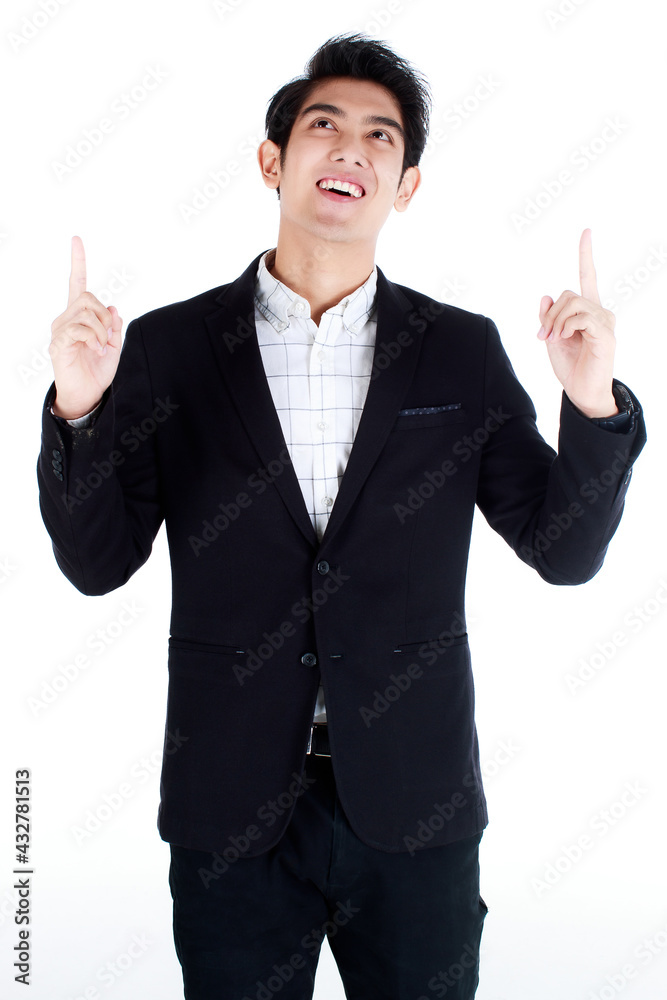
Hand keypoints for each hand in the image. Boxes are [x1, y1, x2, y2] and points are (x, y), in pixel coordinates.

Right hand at [49, 236, 122, 418]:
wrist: (86, 394)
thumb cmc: (97, 370)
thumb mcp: (114, 345)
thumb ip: (114, 326)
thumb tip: (112, 308)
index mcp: (79, 316)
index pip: (76, 283)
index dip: (78, 262)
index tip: (76, 240)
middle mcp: (65, 319)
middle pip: (87, 297)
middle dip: (104, 315)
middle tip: (110, 336)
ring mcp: (60, 330)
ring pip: (85, 312)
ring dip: (101, 329)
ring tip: (102, 347)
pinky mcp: (58, 343)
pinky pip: (78, 329)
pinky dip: (94, 338)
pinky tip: (97, 351)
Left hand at [537, 228, 617, 418]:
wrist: (580, 390)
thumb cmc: (570, 366)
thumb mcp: (551, 338)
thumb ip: (548, 317)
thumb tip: (546, 296)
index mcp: (586, 311)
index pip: (588, 277)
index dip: (586, 254)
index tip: (587, 232)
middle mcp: (599, 312)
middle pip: (568, 294)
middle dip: (550, 313)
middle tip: (544, 335)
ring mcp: (605, 322)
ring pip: (573, 303)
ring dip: (556, 321)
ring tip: (553, 339)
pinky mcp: (606, 334)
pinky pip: (582, 317)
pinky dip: (567, 325)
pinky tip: (564, 338)